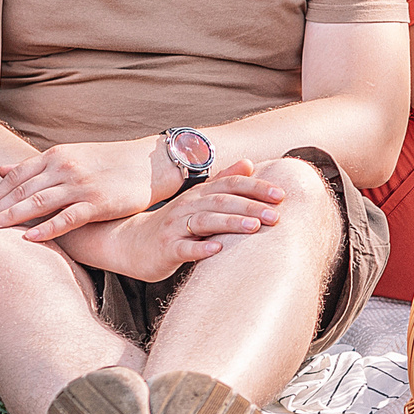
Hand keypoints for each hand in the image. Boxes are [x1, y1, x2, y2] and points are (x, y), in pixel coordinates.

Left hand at [0, 135, 173, 239]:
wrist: (151, 163)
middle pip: (21, 191)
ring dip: (11, 218)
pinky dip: (47, 228)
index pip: (16, 176)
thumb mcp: (71, 155)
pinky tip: (30, 238)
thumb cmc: (112, 162)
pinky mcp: (98, 201)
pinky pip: (67, 217)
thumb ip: (36, 165)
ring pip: (38, 203)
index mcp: (56, 156)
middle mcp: (65, 167)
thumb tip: (0, 170)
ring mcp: (81, 184)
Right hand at [65, 162, 288, 279]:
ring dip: (231, 223)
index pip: (231, 185)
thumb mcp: (198, 200)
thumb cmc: (173, 223)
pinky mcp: (166, 249)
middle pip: (222, 202)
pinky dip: (200, 248)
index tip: (282, 195)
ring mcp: (175, 227)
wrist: (130, 243)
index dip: (256, 188)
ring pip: (205, 222)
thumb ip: (223, 182)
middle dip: (251, 207)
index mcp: (199, 194)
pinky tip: (217, 249)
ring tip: (254, 227)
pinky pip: (184, 248)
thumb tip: (249, 163)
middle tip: (277, 215)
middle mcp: (187, 206)